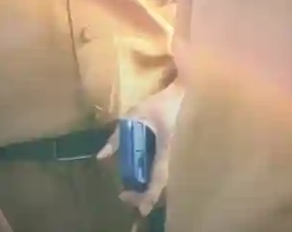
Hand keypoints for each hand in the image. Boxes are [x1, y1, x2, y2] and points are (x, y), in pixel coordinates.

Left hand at [97, 83, 181, 216]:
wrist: (190, 91)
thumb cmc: (163, 103)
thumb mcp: (136, 115)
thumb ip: (118, 136)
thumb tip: (101, 156)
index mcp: (167, 147)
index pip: (158, 177)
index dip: (147, 194)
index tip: (130, 200)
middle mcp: (176, 155)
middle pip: (163, 184)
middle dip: (145, 195)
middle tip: (127, 196)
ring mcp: (180, 154)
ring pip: (166, 179)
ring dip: (151, 188)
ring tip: (135, 190)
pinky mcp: (180, 151)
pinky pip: (167, 170)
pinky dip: (156, 179)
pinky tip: (146, 177)